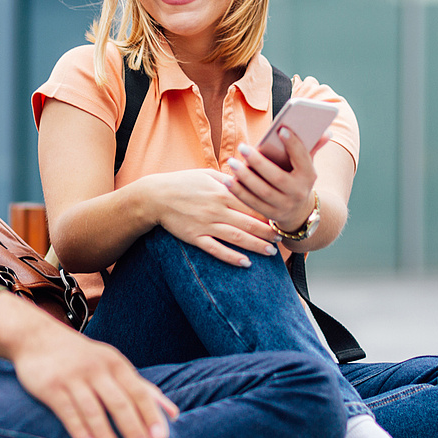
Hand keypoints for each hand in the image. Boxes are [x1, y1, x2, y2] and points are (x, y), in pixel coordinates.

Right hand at [0, 294, 178, 437]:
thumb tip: (174, 414)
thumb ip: (142, 389)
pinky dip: (79, 429)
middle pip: (119, 401)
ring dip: (106, 434)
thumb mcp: (113, 366)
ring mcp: (73, 377)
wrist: (37, 336)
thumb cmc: (82, 358)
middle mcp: (97, 369)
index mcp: (116, 365)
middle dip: (133, 428)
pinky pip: (67, 410)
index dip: (151, 414)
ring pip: (93, 408)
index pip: (138, 391)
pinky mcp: (51, 386)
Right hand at [147, 169, 279, 266]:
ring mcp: (206, 225)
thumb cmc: (182, 182)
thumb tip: (247, 180)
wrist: (156, 196)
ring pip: (237, 238)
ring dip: (256, 245)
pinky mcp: (195, 237)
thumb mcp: (206, 174)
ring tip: (271, 251)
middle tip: (281, 237)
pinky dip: (232, 257)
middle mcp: (216, 209)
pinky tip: (245, 263)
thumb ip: (228, 179)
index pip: (251, 203)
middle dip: (268, 231)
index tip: (280, 216)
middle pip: (249, 223)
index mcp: (221, 192)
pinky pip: (216, 250)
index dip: (268, 211)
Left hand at [226, 130, 324, 234]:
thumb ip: (312, 147)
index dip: (293, 144)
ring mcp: (284, 206)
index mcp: (309, 176)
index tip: (281, 129)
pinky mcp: (270, 214)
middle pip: (277, 177)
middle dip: (258, 162)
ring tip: (232, 162)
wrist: (300, 213)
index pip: (303, 158)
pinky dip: (238, 191)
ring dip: (245, 177)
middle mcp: (298, 193)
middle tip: (243, 147)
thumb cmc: (298, 179)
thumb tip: (327, 131)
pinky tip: (228, 180)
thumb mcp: (307, 165)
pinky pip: (251, 203)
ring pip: (262, 191)